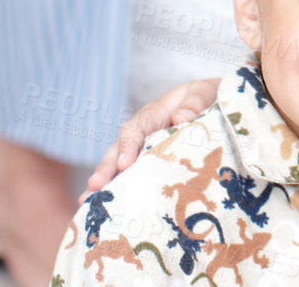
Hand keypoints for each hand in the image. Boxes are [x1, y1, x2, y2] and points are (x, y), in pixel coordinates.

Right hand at [82, 77, 217, 195]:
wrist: (212, 102)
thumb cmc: (207, 97)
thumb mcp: (204, 92)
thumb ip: (195, 102)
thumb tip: (180, 117)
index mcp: (156, 112)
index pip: (137, 128)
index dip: (128, 145)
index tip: (124, 164)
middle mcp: (143, 131)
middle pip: (119, 148)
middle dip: (106, 168)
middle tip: (94, 187)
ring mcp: (142, 146)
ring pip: (119, 163)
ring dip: (104, 182)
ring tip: (87, 202)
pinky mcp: (147, 160)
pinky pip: (129, 173)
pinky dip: (116, 187)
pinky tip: (103, 205)